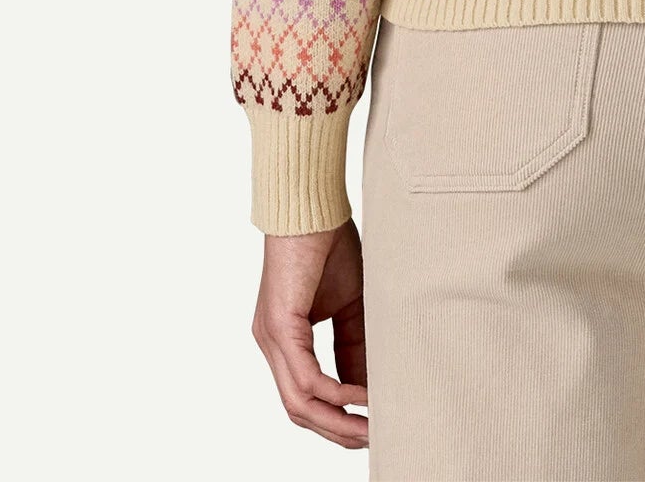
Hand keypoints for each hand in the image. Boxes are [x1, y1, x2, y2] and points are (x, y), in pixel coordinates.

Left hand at [252, 220, 369, 449]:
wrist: (312, 206)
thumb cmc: (330, 244)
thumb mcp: (352, 303)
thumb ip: (355, 342)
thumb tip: (372, 381)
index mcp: (286, 339)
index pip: (310, 392)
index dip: (341, 414)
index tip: (373, 423)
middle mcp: (272, 345)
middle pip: (300, 409)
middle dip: (337, 431)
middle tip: (372, 439)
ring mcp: (271, 339)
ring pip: (299, 403)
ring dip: (336, 422)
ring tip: (369, 429)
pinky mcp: (279, 327)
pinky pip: (305, 378)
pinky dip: (334, 393)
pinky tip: (362, 396)